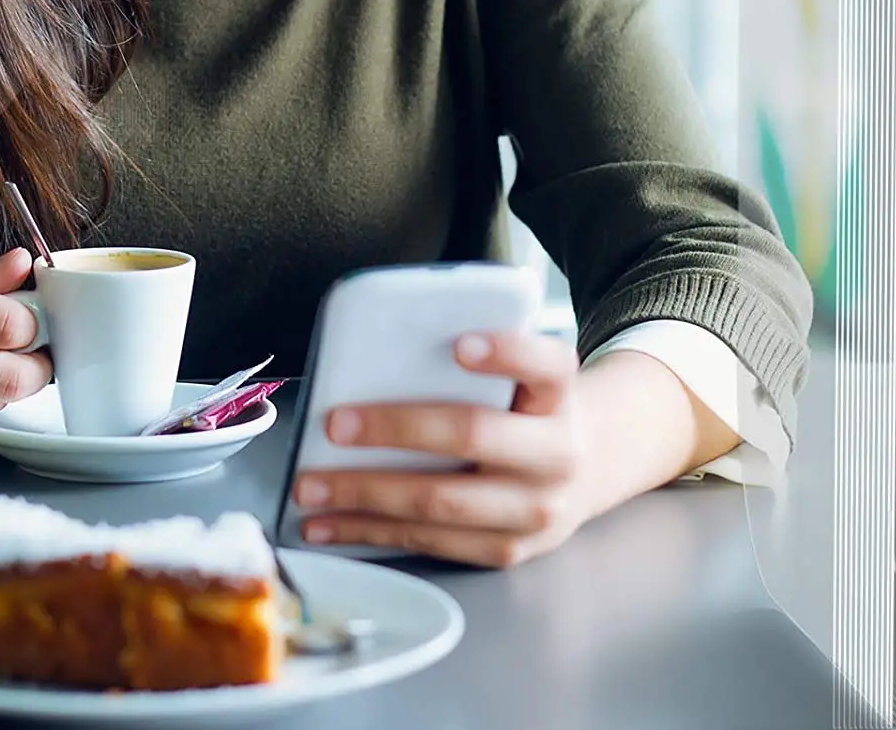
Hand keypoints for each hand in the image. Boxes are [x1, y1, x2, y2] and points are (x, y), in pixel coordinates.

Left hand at [292, 331, 589, 568]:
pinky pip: (431, 542)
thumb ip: (478, 363)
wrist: (586, 468)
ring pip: (441, 501)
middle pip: (473, 435)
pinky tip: (329, 523)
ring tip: (309, 485)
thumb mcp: (522, 375)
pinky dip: (372, 532)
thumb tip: (377, 350)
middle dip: (396, 429)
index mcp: (559, 394)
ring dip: (365, 495)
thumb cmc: (525, 406)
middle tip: (334, 424)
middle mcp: (557, 453)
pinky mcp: (508, 551)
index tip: (457, 344)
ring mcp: (536, 511)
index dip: (506, 353)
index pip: (545, 365)